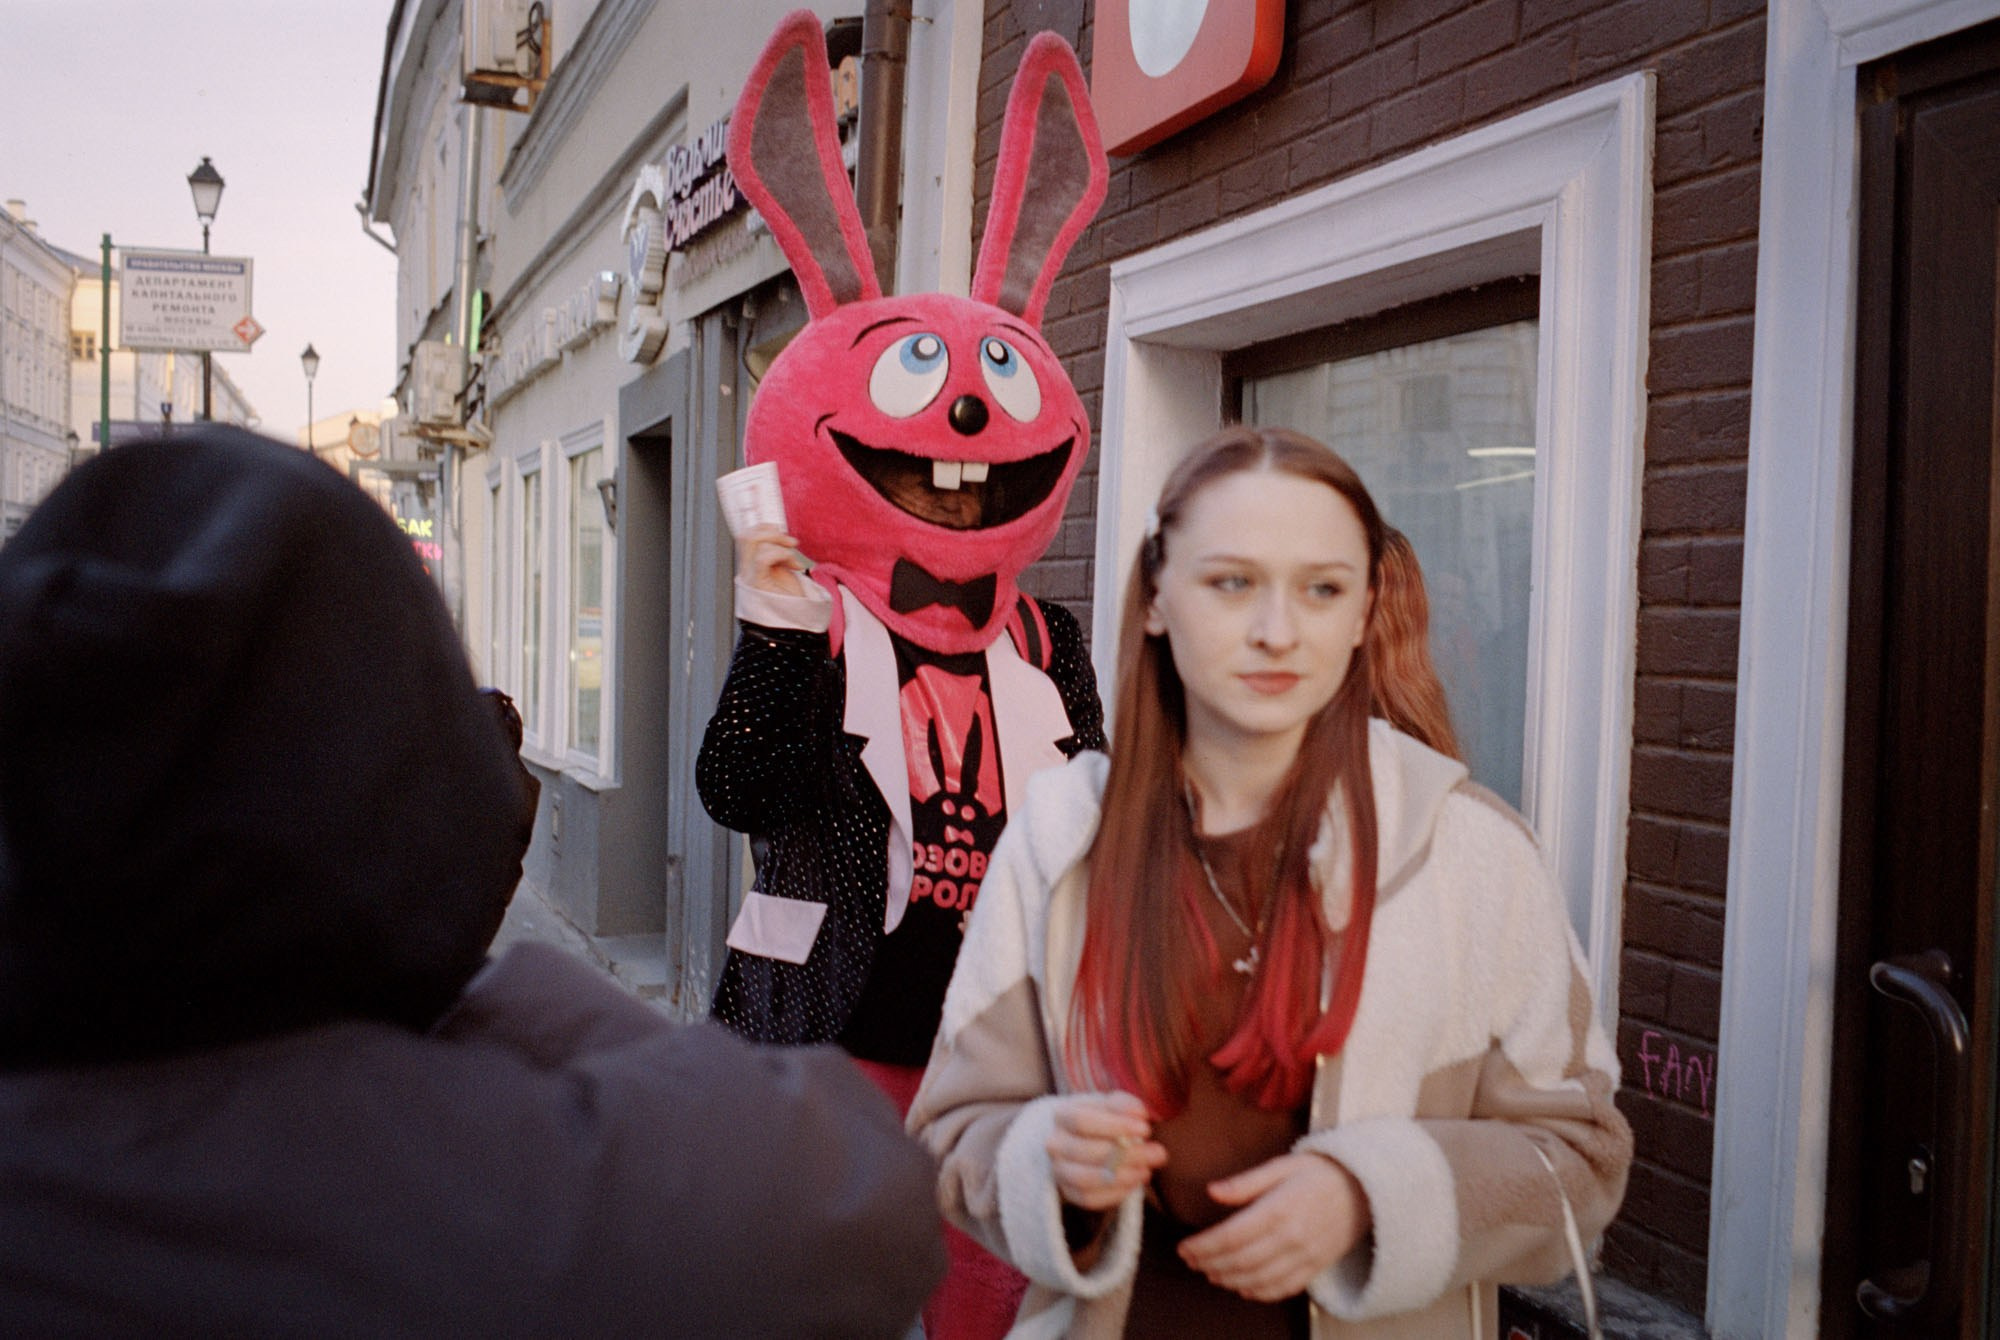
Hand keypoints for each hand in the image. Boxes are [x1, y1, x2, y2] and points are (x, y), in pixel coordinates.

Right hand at [736, 526, 805, 596]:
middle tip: (790, 542)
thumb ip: (775, 551)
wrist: (796, 619)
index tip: (782, 533)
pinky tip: (793, 565)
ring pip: (754, 542)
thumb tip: (777, 532)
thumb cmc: (791, 596)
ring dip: (780, 545)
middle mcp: (745, 570)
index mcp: (749, 565)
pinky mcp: (757, 584)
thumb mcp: (782, 567)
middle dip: (770, 531)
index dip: (762, 527)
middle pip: (746, 536)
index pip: (745, 536)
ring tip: (793, 559)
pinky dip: (781, 555)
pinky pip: (763, 558)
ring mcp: (749, 576)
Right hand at [1046, 1092, 1166, 1211]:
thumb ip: (1124, 1104)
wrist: (1077, 1140)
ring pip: (1086, 1179)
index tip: (1146, 1128)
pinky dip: (1116, 1193)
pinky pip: (1089, 1199)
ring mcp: (1059, 1170)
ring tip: (1146, 1170)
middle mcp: (1055, 1144)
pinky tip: (1135, 1183)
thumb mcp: (1109, 1105)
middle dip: (1128, 1154)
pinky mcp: (1068, 1192)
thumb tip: (1140, 1114)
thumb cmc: (1100, 1119)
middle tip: (1158, 1153)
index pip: (1082, 1121)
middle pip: (1087, 1152)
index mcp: (1063, 1115)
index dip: (1115, 1125)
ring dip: (1123, 1176)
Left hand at [1176, 1153, 1370, 1301]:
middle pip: (1240, 1261)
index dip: (1204, 1246)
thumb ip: (1245, 1183)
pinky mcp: (1316, 1267)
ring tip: (1210, 1273)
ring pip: (1258, 1279)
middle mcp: (1292, 1238)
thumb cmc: (1319, 1172)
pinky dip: (1259, 1293)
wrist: (1365, 1189)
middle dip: (1210, 1264)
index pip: (1231, 1236)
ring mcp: (1306, 1256)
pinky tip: (1242, 1287)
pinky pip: (1283, 1288)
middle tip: (1191, 1261)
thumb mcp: (1282, 1165)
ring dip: (1229, 1280)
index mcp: (1279, 1209)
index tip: (1184, 1247)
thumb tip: (1211, 1192)